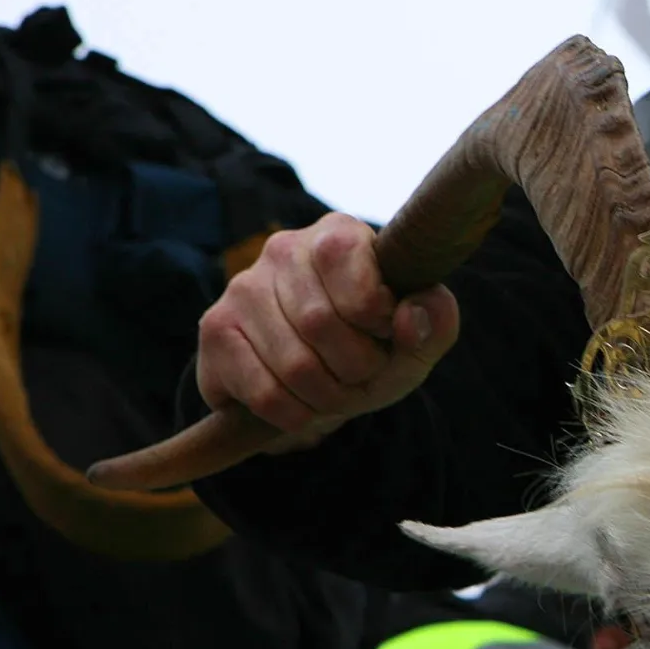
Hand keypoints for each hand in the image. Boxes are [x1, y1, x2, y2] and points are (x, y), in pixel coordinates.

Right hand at [195, 212, 460, 448]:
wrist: (319, 378)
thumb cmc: (374, 345)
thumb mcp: (417, 339)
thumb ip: (436, 321)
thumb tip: (410, 315)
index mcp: (339, 234)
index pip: (349, 265)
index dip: (376, 316)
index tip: (386, 334)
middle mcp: (283, 249)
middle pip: (322, 324)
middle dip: (356, 369)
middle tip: (362, 376)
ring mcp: (241, 287)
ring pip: (294, 364)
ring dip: (328, 397)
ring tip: (335, 391)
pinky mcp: (214, 329)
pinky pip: (262, 391)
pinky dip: (295, 413)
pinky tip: (303, 404)